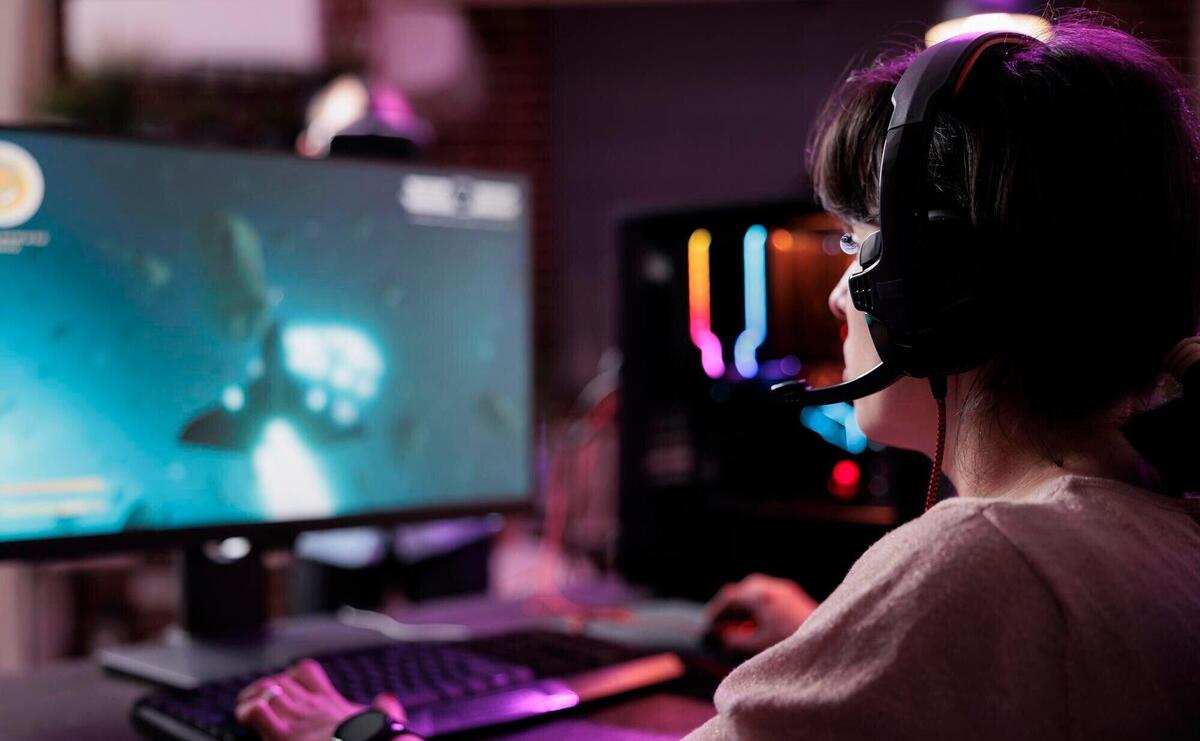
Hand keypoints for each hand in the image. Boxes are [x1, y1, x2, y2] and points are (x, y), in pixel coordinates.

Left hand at [236, 659, 413, 740]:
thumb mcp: (382, 722)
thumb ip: (385, 709)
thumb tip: (388, 699)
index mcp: (330, 703)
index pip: (306, 671)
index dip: (291, 676)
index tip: (287, 690)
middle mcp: (311, 707)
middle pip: (280, 679)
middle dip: (266, 690)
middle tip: (260, 705)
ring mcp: (296, 721)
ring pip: (264, 689)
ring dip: (252, 698)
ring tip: (248, 711)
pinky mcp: (283, 737)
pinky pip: (256, 711)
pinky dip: (247, 712)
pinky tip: (247, 721)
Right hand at [705, 573, 817, 653]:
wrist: (830, 645)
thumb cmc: (792, 646)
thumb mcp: (758, 647)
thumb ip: (736, 641)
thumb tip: (724, 636)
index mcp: (760, 596)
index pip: (730, 596)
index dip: (716, 610)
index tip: (709, 624)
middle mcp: (772, 587)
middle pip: (743, 589)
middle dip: (731, 606)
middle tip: (723, 623)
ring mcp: (786, 590)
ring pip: (758, 590)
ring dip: (746, 606)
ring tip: (741, 627)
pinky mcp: (796, 596)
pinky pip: (771, 595)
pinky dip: (760, 606)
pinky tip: (761, 625)